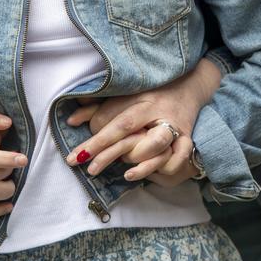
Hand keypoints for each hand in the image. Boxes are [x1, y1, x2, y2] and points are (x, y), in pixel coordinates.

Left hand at [64, 60, 220, 181]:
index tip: (76, 156)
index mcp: (141, 100)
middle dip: (107, 152)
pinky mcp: (187, 138)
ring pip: (157, 142)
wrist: (190, 86)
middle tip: (88, 169)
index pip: (115, 121)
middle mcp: (156, 112)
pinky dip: (166, 167)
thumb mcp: (125, 96)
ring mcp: (174, 126)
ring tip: (123, 172)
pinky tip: (154, 174)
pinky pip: (179, 157)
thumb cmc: (151, 93)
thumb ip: (97, 108)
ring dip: (139, 160)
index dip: (96, 139)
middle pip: (130, 131)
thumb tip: (70, 121)